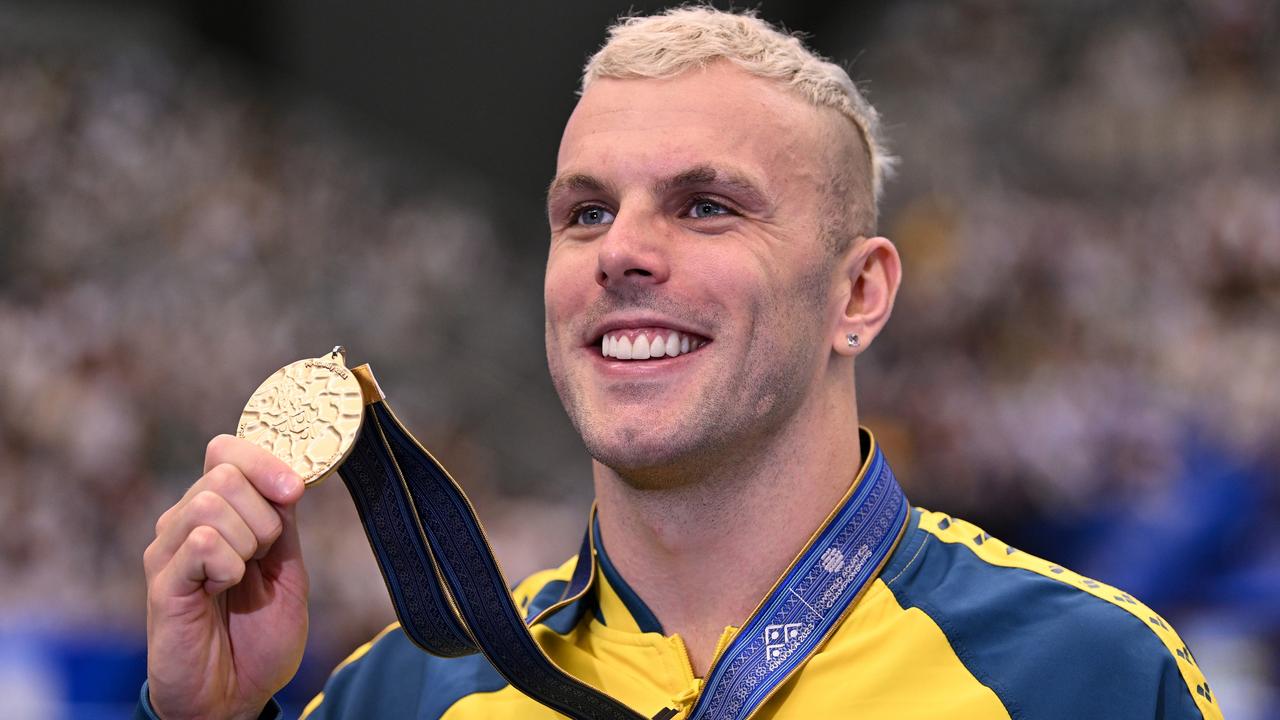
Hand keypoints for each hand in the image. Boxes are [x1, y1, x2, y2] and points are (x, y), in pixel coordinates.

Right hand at [143, 435, 308, 719]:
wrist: (236, 694)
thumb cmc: (258, 636)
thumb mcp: (288, 570)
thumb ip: (284, 523)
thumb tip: (288, 476)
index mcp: (218, 513)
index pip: (226, 450)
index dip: (264, 460)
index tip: (293, 491)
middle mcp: (185, 522)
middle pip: (225, 472)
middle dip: (264, 514)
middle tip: (263, 557)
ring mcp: (169, 550)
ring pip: (211, 503)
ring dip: (248, 541)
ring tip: (242, 577)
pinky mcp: (162, 580)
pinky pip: (202, 543)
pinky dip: (229, 565)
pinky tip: (222, 590)